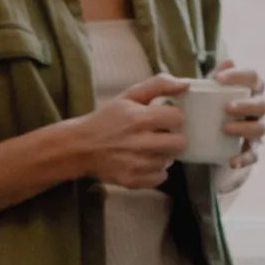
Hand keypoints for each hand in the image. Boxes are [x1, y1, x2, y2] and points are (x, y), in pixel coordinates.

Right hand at [65, 74, 189, 188]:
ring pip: (169, 160)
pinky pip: (160, 177)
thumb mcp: (128, 96)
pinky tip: (144, 161)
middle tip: (160, 135)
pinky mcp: (132, 181)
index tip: (165, 118)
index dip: (174, 117)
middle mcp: (138, 143)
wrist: (80, 147)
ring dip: (163, 154)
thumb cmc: (106, 119)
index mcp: (138, 118)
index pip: (178, 118)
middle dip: (173, 137)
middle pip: (179, 143)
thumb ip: (158, 85)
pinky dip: (155, 170)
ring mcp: (136, 165)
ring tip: (148, 148)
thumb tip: (185, 84)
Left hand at [214, 59, 264, 170]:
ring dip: (245, 128)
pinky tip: (232, 161)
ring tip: (225, 129)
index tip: (218, 79)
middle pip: (262, 104)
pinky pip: (254, 155)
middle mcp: (258, 109)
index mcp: (250, 90)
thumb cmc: (211, 106)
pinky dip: (245, 158)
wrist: (208, 136)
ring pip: (261, 128)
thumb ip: (214, 77)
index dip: (239, 76)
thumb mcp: (208, 92)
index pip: (253, 77)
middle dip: (246, 105)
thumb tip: (225, 62)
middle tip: (227, 108)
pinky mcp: (251, 149)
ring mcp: (256, 129)